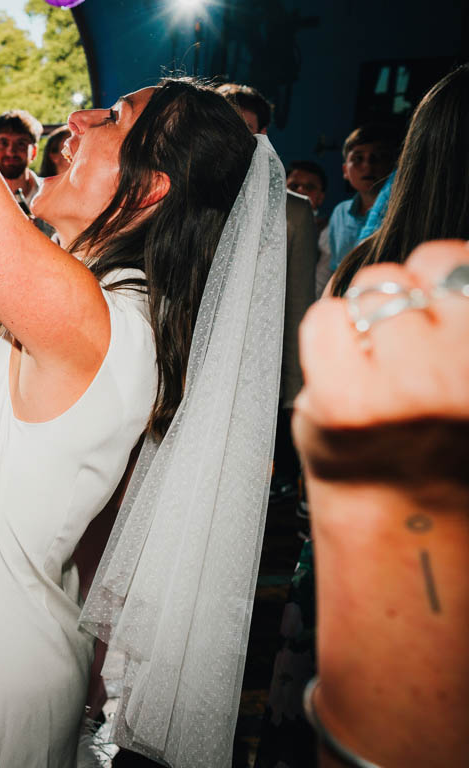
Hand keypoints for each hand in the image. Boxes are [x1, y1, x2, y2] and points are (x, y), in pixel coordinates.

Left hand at [294, 240, 468, 484]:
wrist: (407, 519)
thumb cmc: (441, 441)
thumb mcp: (466, 368)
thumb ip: (459, 320)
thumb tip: (443, 266)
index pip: (459, 262)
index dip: (442, 282)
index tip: (436, 309)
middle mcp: (465, 369)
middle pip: (421, 266)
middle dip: (405, 294)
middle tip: (404, 346)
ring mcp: (408, 384)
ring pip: (370, 288)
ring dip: (365, 317)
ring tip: (377, 366)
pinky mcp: (347, 400)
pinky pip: (326, 317)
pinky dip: (326, 336)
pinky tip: (343, 374)